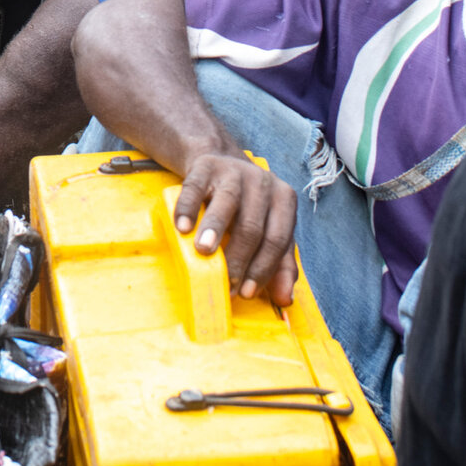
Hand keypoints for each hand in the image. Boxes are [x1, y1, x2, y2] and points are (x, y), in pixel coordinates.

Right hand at [175, 152, 300, 305]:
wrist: (223, 166)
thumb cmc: (249, 208)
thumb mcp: (270, 231)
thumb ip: (280, 265)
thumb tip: (284, 300)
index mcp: (284, 200)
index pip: (278, 239)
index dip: (263, 268)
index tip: (246, 292)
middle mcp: (262, 182)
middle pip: (252, 226)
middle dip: (239, 258)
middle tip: (225, 283)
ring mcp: (233, 171)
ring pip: (227, 203)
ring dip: (214, 230)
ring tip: (203, 251)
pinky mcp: (205, 166)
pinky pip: (194, 188)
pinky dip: (187, 208)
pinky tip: (182, 227)